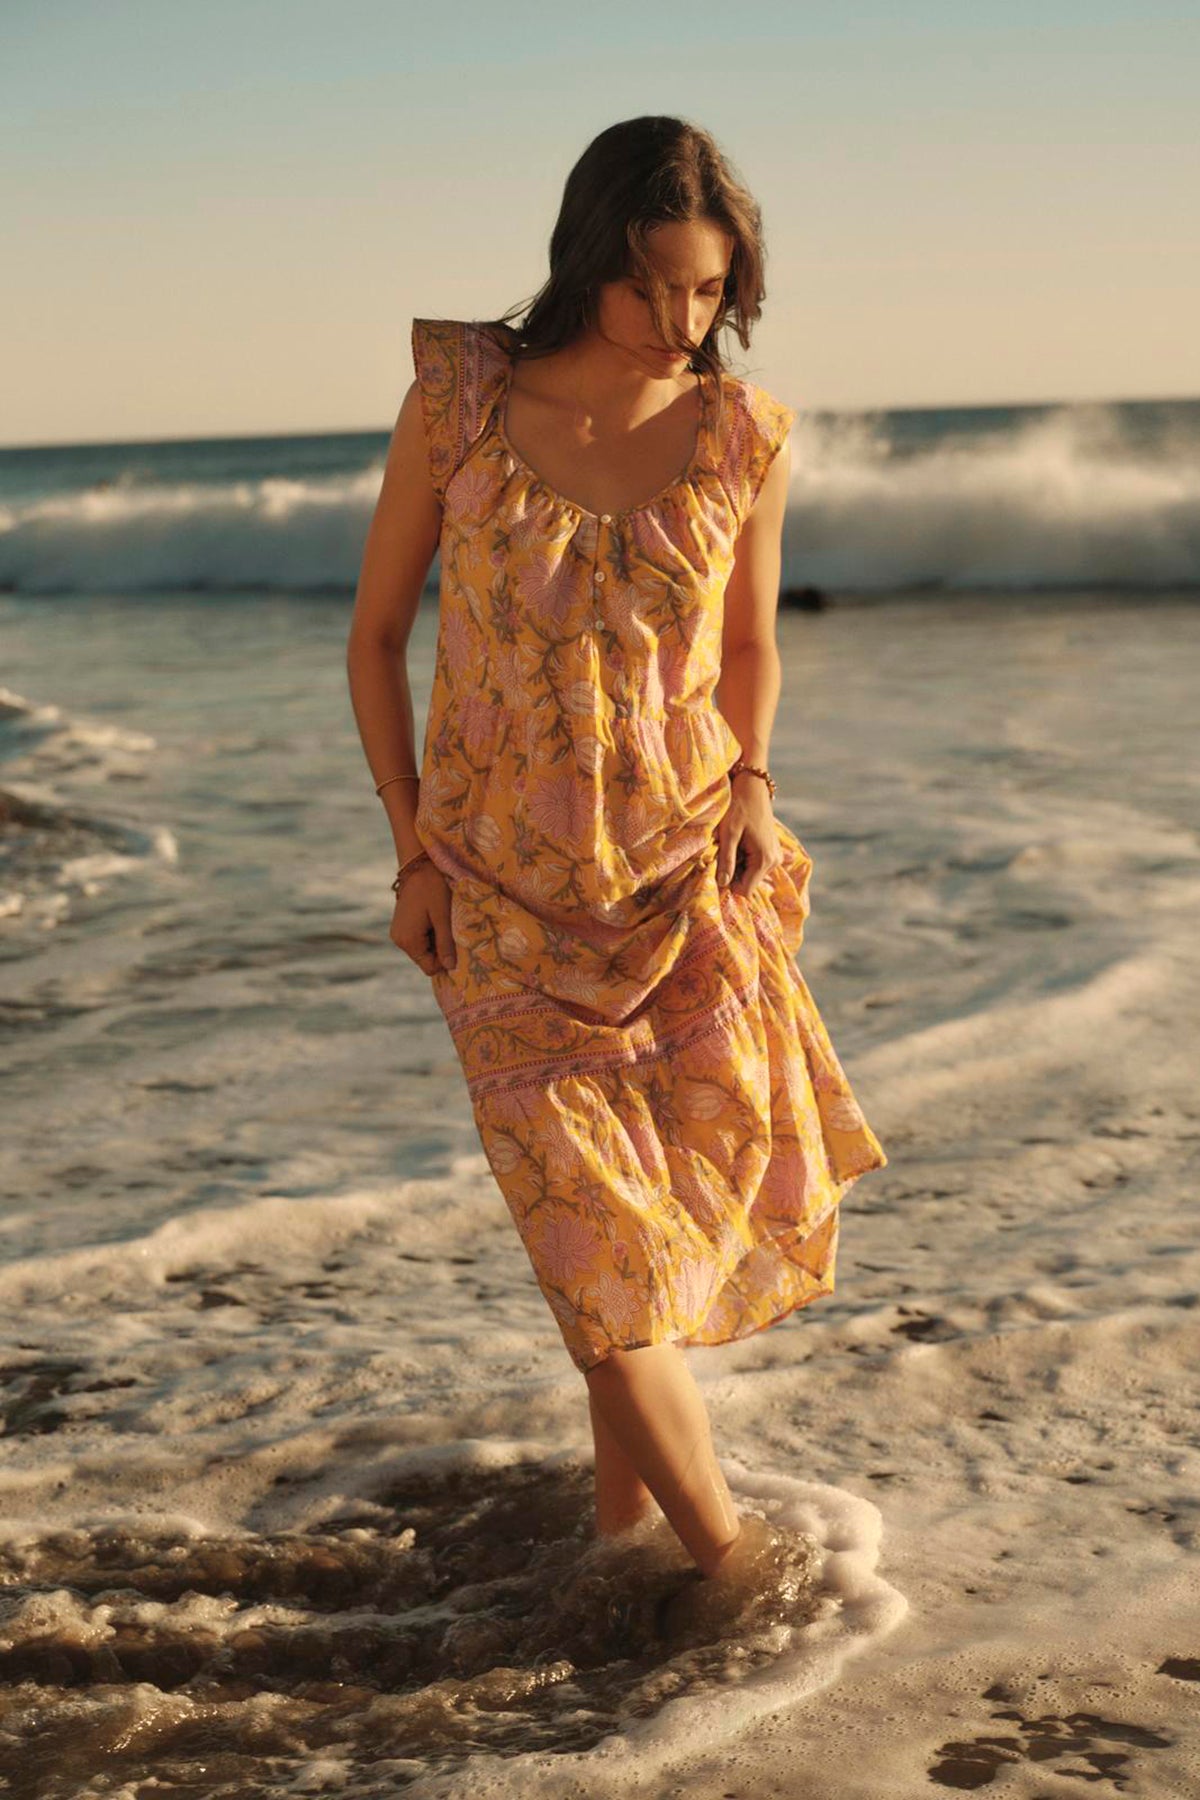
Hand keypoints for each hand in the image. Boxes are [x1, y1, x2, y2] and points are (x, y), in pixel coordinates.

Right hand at [389, 863, 456, 975]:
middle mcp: (399, 940)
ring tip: (442, 921)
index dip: (445, 961)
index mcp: (408, 940)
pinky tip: (435, 918)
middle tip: (451, 930)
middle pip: (425, 959)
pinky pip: (419, 939)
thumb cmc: (433, 888)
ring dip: (436, 941)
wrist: (418, 865)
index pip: (429, 967)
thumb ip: (445, 943)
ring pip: (423, 949)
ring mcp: (398, 933)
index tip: (457, 945)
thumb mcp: (443, 917)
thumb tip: (450, 967)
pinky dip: (430, 934)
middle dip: (441, 950)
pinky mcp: (401, 925)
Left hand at [715, 774, 781, 898]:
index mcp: (764, 859)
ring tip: (731, 844)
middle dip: (732, 873)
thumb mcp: (728, 833)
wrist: (752, 785)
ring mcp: (775, 855)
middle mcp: (774, 861)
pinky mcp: (772, 849)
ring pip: (750, 874)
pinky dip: (743, 858)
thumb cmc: (738, 806)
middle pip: (748, 882)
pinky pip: (755, 864)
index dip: (728, 884)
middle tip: (722, 852)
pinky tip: (739, 842)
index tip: (716, 869)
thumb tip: (722, 884)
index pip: (745, 890)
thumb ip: (726, 860)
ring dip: (737, 864)